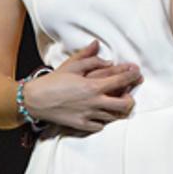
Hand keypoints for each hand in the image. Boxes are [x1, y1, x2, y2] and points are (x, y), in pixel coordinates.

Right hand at [23, 41, 142, 131]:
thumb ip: (88, 57)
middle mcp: (95, 102)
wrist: (35, 100)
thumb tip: (98, 47)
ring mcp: (89, 115)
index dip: (132, 75)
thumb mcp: (71, 65)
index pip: (121, 81)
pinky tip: (101, 114)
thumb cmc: (52, 81)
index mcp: (94, 86)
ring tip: (116, 103)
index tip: (137, 72)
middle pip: (124, 105)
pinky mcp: (81, 125)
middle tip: (129, 94)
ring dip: (117, 109)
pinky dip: (103, 120)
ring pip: (113, 116)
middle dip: (131, 99)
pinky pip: (100, 126)